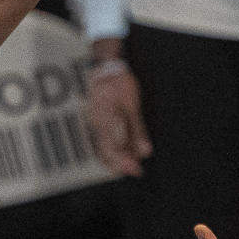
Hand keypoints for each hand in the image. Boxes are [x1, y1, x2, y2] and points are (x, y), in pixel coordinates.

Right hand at [84, 60, 150, 176]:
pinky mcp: (92, 122)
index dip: (126, 162)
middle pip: (107, 152)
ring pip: (101, 149)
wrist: (103, 68)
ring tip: (128, 166)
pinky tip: (116, 156)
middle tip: (136, 171)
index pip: (116, 149)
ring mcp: (93, 124)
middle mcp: (97, 126)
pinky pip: (98, 142)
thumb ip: (137, 130)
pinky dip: (107, 152)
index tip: (138, 170)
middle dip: (121, 164)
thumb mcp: (133, 105)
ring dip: (114, 160)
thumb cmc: (119, 85)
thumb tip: (145, 152)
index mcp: (107, 122)